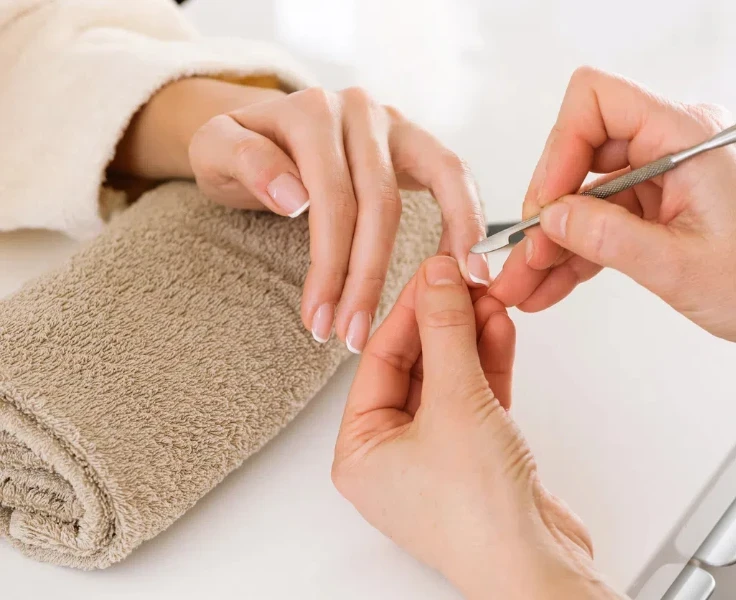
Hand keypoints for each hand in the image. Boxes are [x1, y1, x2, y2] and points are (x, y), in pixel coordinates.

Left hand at [189, 84, 488, 352]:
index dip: (328, 266)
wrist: (263, 127)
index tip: (318, 322)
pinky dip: (468, 217)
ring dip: (432, 256)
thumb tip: (294, 197)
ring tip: (433, 307)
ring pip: (430, 191)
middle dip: (367, 279)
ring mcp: (395, 123)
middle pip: (378, 205)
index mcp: (311, 112)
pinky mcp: (417, 142)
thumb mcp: (215, 149)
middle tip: (353, 336)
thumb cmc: (240, 149)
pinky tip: (470, 263)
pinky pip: (455, 175)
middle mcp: (360, 110)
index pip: (330, 200)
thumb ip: (243, 160)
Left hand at [332, 256, 617, 599]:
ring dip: (471, 337)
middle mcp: (393, 456)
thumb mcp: (457, 403)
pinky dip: (489, 364)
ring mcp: (438, 457)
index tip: (434, 272)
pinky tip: (500, 329)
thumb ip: (447, 333)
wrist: (537, 567)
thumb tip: (437, 280)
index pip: (380, 360)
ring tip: (489, 297)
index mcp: (361, 452)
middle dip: (445, 322)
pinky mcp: (477, 457)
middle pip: (416, 366)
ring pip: (451, 379)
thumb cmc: (480, 517)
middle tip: (465, 279)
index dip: (410, 310)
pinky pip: (477, 398)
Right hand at [489, 67, 735, 351]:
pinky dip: (583, 249)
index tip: (545, 204)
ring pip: (590, 193)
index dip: (558, 150)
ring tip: (528, 282)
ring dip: (558, 239)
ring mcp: (670, 173)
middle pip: (583, 152)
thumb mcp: (679, 265)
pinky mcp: (667, 201)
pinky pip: (610, 217)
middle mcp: (676, 144)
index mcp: (686, 137)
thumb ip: (607, 238)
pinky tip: (554, 282)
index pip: (596, 102)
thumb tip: (553, 218)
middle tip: (527, 254)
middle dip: (549, 209)